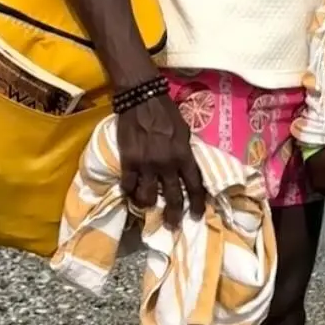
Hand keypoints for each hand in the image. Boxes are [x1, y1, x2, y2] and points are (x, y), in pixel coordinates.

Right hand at [116, 92, 205, 228]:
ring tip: (148, 209)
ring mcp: (146, 164)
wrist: (141, 98)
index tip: (196, 216)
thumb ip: (185, 151)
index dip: (196, 203)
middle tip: (173, 226)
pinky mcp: (128, 161)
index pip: (194, 185)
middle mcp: (167, 164)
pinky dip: (129, 192)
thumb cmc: (166, 112)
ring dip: (148, 206)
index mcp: (184, 155)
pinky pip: (128, 185)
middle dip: (173, 215)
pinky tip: (130, 194)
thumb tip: (186, 167)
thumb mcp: (184, 131)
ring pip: (147, 197)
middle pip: (172, 197)